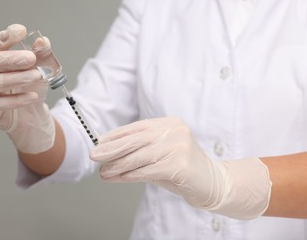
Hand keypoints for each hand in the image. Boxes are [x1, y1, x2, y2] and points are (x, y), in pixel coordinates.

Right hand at [0, 24, 54, 153]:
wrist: (28, 114)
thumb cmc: (28, 87)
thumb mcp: (38, 69)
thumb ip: (40, 55)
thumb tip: (44, 42)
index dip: (7, 37)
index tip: (21, 31)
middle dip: (11, 59)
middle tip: (31, 58)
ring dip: (17, 78)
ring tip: (36, 76)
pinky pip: (0, 103)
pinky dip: (18, 99)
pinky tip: (33, 96)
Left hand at [90, 117, 271, 218]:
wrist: (212, 182)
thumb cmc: (181, 168)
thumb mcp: (160, 153)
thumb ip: (140, 149)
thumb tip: (108, 150)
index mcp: (169, 123)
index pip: (136, 128)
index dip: (115, 136)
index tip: (99, 143)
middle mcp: (174, 130)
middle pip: (135, 140)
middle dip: (111, 149)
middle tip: (94, 156)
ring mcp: (178, 146)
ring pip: (138, 157)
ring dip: (117, 166)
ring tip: (103, 172)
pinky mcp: (179, 164)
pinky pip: (146, 171)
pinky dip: (128, 175)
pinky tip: (116, 178)